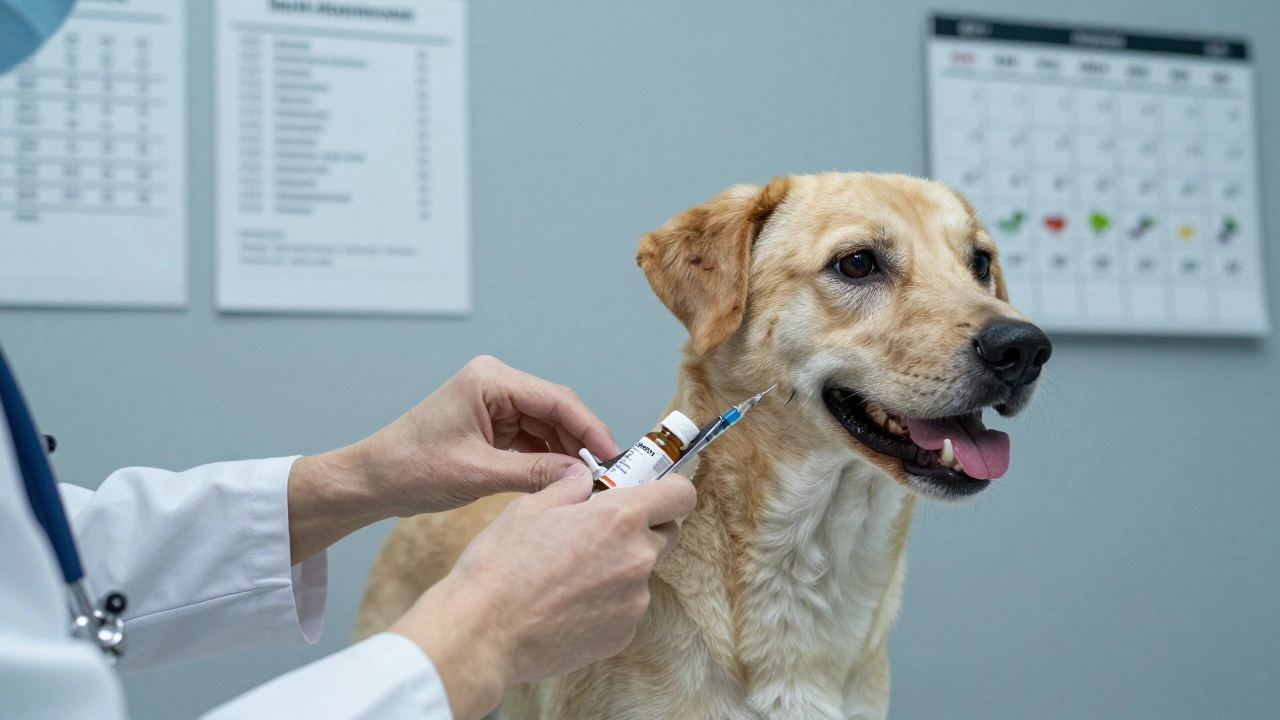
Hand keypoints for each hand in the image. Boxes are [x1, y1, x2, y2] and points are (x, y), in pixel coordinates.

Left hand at [287, 356, 619, 562]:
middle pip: (556, 411)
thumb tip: (582, 478)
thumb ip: (534, 474)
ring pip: (547, 427)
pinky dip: (548, 460)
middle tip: (610, 474)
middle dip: (582, 442)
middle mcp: (495, 385)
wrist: (372, 482)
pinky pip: (532, 440)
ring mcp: (494, 405)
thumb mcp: (477, 474)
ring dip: (567, 454)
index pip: (555, 399)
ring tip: (590, 483)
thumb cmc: (410, 468)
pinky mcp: (492, 426)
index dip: (589, 428)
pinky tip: (564, 482)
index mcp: (489, 379)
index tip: (613, 455)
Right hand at [390, 467, 696, 719]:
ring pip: (641, 573)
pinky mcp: (622, 634)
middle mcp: (637, 558)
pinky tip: (566, 603)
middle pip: (666, 534)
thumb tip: (585, 478)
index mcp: (619, 518)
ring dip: (618, 567)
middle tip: (599, 531)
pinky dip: (605, 602)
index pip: (680, 494)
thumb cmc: (500, 565)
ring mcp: (633, 601)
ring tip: (569, 574)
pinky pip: (624, 607)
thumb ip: (570, 487)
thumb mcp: (531, 506)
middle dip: (642, 527)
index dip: (669, 490)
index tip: (654, 492)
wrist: (482, 631)